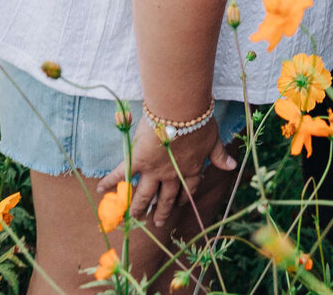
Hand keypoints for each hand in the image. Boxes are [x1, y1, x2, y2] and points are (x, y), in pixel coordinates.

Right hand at [97, 112, 234, 226]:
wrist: (180, 110)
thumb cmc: (199, 120)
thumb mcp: (213, 138)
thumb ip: (219, 154)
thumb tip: (232, 166)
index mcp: (190, 169)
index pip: (187, 189)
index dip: (183, 198)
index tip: (179, 205)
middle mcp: (172, 174)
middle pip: (165, 198)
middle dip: (160, 211)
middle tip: (155, 222)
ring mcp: (153, 170)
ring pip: (144, 194)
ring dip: (138, 207)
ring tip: (134, 216)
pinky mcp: (138, 160)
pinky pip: (121, 174)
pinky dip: (110, 182)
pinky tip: (101, 189)